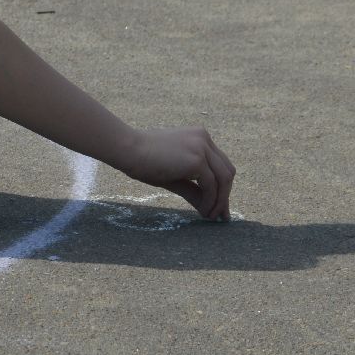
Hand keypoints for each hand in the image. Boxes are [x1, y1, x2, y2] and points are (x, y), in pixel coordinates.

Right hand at [119, 127, 234, 219]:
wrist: (127, 150)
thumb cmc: (143, 161)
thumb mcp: (174, 176)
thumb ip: (194, 189)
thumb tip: (209, 209)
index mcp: (199, 137)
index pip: (220, 164)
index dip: (222, 187)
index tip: (219, 207)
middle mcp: (204, 139)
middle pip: (227, 171)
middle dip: (224, 195)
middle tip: (218, 215)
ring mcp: (202, 147)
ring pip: (224, 178)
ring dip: (220, 200)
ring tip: (210, 216)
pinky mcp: (197, 159)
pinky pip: (212, 185)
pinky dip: (210, 201)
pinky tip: (202, 211)